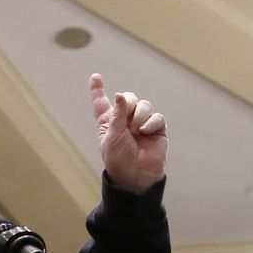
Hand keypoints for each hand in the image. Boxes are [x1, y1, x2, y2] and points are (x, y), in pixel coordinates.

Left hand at [90, 73, 167, 193]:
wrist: (135, 175)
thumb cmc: (119, 158)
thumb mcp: (112, 136)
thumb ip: (117, 114)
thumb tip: (121, 94)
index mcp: (109, 122)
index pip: (101, 102)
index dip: (98, 90)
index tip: (95, 77)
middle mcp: (125, 120)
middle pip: (128, 98)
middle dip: (129, 103)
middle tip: (129, 119)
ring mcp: (142, 123)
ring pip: (144, 105)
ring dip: (140, 115)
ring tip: (137, 130)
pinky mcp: (157, 129)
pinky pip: (157, 117)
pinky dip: (151, 122)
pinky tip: (146, 132)